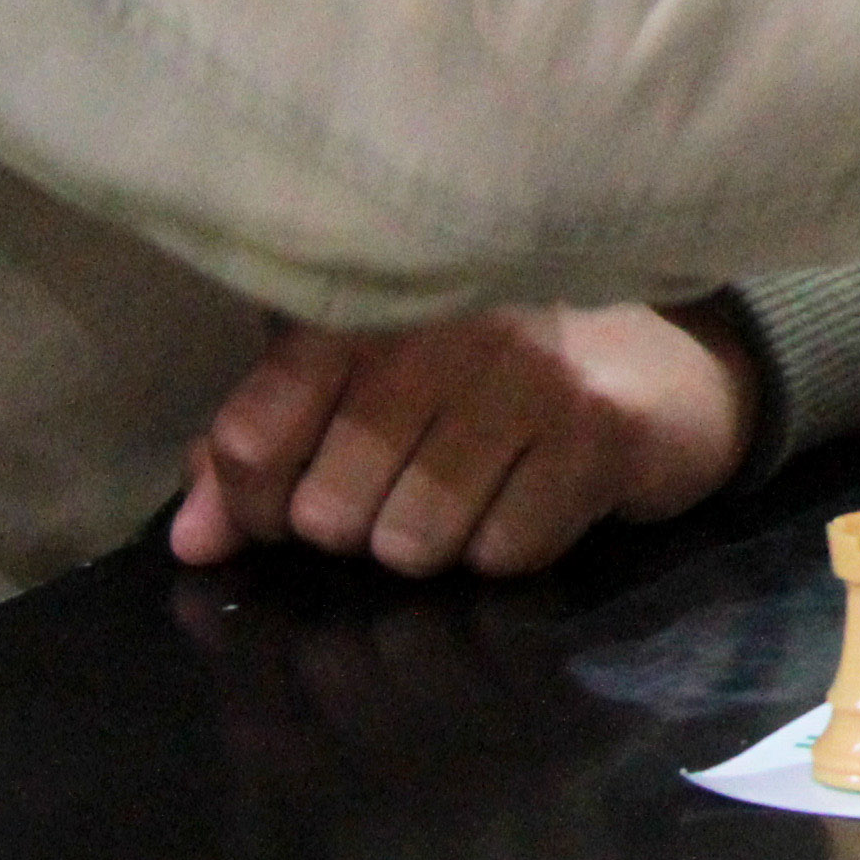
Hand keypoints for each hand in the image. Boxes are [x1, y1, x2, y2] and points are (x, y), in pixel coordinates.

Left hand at [170, 301, 759, 577]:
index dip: (254, 506)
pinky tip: (538, 490)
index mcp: (362, 306)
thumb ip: (265, 449)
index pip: (249, 440)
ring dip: (439, 541)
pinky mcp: (596, 428)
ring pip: (412, 544)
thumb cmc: (486, 372)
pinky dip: (514, 544)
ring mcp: (523, 374)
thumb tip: (193, 543)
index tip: (289, 506)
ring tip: (478, 485)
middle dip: (362, 525)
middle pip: (329, 513)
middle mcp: (437, 328)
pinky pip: (504, 554)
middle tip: (413, 482)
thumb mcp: (362, 384)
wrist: (666, 361)